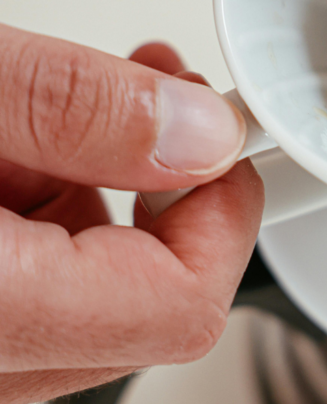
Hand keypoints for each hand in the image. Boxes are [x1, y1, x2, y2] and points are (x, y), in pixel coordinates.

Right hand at [0, 26, 262, 403]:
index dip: (228, 210)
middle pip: (143, 300)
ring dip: (100, 183)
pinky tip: (20, 134)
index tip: (228, 133)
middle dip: (171, 185)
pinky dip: (44, 200)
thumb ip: (76, 110)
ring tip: (66, 98)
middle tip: (166, 96)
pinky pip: (30, 273)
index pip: (180, 307)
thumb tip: (199, 134)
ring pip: (84, 282)